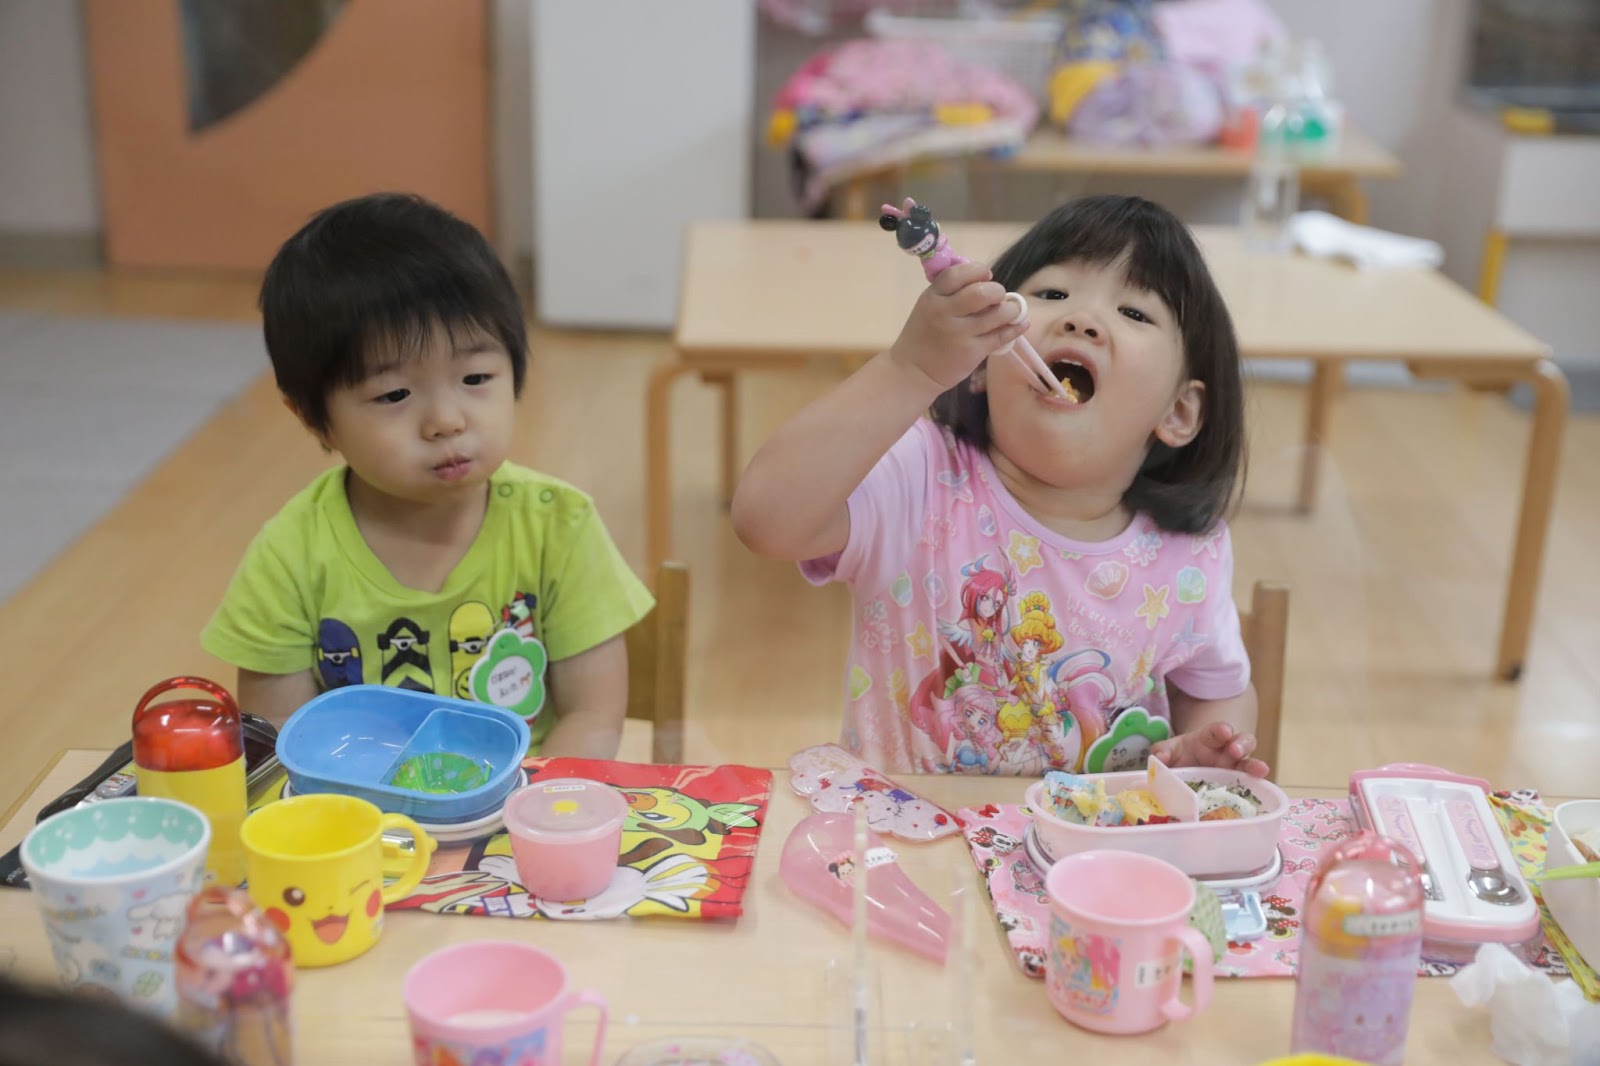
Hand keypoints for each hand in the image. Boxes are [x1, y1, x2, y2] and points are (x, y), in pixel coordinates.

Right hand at [887, 260, 1029, 391]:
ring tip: (1010, 311)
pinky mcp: (973, 352)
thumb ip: (950, 292)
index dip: (978, 270)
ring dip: (1011, 309)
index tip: (986, 275)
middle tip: (998, 296)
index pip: (958, 274)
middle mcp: (945, 313)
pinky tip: (1021, 324)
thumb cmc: (923, 335)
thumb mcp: (927, 306)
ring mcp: (960, 333)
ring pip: (998, 313)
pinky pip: (1001, 335)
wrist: (912, 372)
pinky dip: (1015, 327)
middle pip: (982, 292)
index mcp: (933, 297)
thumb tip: (984, 278)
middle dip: (997, 290)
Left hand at [1150, 722, 1269, 777]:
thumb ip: (1162, 751)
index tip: (1223, 731)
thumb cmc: (1181, 756)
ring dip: (1253, 765)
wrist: (1187, 771)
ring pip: (1249, 761)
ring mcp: (1234, 767)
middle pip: (1241, 741)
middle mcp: (1226, 750)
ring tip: (1259, 770)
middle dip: (1240, 744)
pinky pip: (1250, 784)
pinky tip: (1261, 788)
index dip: (1221, 730)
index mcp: (1209, 738)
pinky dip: (1256, 785)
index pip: (1217, 730)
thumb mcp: (1169, 750)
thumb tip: (1160, 759)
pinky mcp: (1238, 784)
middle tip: (1235, 750)